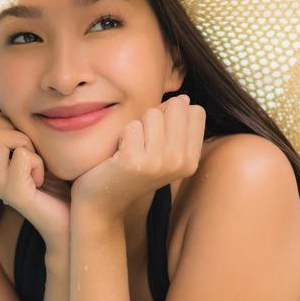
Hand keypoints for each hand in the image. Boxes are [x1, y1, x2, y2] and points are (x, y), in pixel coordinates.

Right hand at [0, 110, 69, 251]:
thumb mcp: (35, 146)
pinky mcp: (12, 193)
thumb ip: (17, 129)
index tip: (26, 144)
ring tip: (37, 165)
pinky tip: (42, 179)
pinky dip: (39, 161)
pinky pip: (22, 155)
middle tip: (33, 154)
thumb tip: (3, 108)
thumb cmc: (59, 180)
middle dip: (15, 130)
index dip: (6, 122)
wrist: (72, 218)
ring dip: (27, 144)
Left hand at [71, 94, 205, 219]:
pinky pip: (131, 126)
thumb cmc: (131, 169)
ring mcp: (159, 163)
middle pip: (177, 107)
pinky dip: (122, 135)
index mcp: (191, 160)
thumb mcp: (161, 150)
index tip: (158, 136)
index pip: (196, 112)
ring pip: (152, 114)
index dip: (173, 114)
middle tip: (142, 142)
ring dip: (137, 126)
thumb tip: (183, 98)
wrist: (103, 202)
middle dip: (155, 117)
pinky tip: (119, 155)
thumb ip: (175, 124)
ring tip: (131, 148)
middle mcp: (180, 163)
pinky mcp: (135, 161)